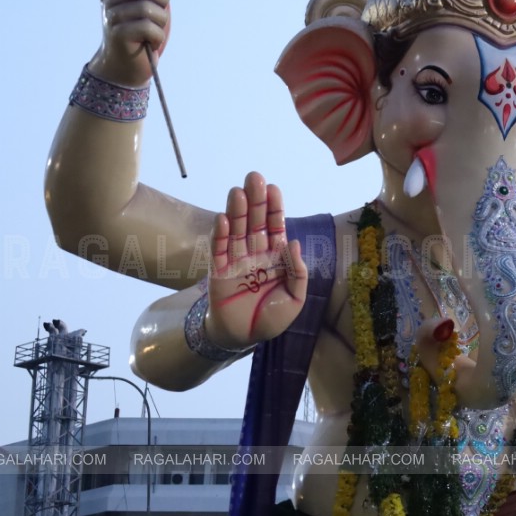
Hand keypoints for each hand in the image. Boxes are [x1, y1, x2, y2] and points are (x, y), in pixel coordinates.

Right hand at [90, 0, 169, 86]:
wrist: (127, 63)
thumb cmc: (141, 28)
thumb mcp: (151, 1)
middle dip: (163, 2)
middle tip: (157, 16)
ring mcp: (110, 16)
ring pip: (149, 8)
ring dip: (161, 21)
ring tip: (153, 30)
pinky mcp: (117, 34)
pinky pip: (149, 27)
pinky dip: (157, 36)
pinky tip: (150, 42)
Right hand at [206, 172, 306, 346]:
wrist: (243, 338)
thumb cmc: (270, 318)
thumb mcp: (295, 299)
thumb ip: (297, 272)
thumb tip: (293, 242)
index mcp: (275, 258)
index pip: (275, 227)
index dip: (274, 208)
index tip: (274, 188)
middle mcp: (255, 254)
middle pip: (254, 222)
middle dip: (255, 200)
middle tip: (254, 177)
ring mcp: (236, 261)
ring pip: (236, 231)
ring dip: (236, 211)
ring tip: (237, 191)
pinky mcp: (218, 272)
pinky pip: (219, 250)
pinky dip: (220, 234)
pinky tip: (223, 218)